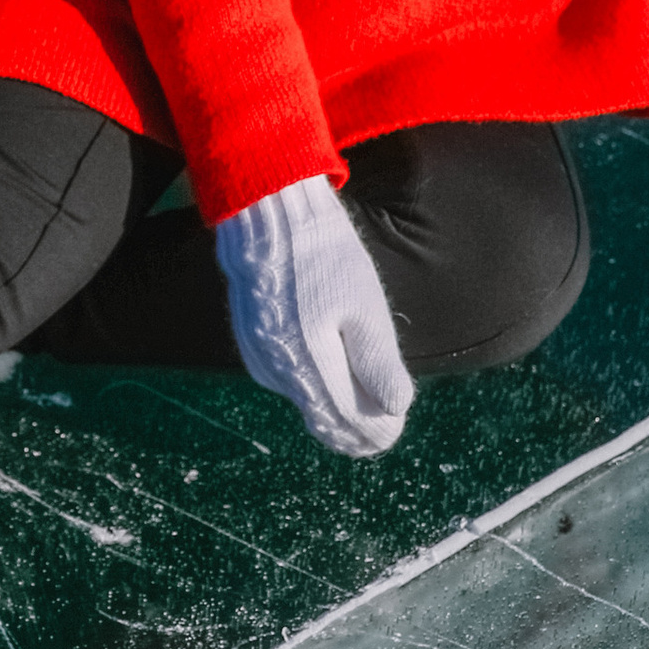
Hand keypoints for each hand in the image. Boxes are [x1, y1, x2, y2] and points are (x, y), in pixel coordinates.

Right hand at [214, 177, 414, 457]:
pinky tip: (331, 377)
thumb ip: (378, 362)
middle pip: (323, 420)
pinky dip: (312, 387)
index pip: (348, 420)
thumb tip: (396, 409)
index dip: (376, 431)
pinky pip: (288, 382)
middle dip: (357, 429)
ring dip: (335, 409)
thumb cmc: (324, 256)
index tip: (396, 428)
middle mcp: (279, 370)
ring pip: (305, 403)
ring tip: (365, 408)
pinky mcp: (252, 347)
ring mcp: (261, 359)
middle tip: (386, 429)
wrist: (268, 217)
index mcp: (310, 361)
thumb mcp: (365, 305)